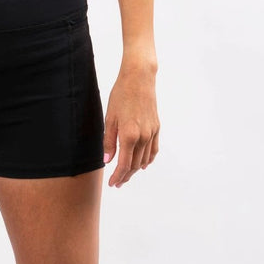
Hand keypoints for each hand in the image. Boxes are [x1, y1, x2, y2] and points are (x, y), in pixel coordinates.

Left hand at [102, 67, 159, 186]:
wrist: (139, 79)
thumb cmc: (121, 95)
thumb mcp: (110, 118)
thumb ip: (109, 141)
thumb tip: (107, 160)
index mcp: (129, 135)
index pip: (124, 164)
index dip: (117, 176)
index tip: (112, 183)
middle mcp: (143, 137)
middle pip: (135, 165)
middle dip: (125, 176)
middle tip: (117, 183)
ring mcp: (152, 133)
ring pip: (144, 159)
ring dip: (136, 170)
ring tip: (127, 175)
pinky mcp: (156, 127)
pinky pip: (153, 150)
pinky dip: (148, 159)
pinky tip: (143, 165)